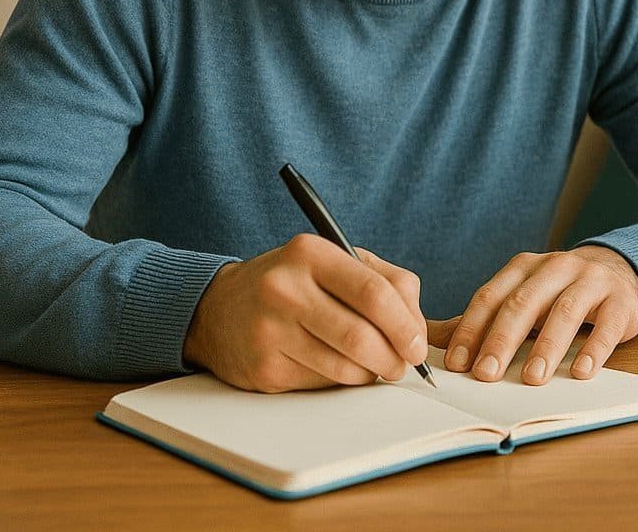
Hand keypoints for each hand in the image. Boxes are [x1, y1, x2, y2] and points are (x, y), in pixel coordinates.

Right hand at [182, 234, 428, 392]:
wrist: (219, 309)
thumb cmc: (294, 284)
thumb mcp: (334, 262)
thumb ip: (387, 282)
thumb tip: (418, 329)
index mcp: (311, 253)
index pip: (374, 292)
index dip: (405, 325)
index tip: (417, 344)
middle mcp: (285, 289)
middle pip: (360, 337)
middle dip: (393, 358)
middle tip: (401, 365)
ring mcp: (270, 330)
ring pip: (344, 368)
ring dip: (369, 374)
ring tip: (371, 366)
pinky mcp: (264, 368)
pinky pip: (321, 384)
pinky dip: (339, 382)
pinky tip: (333, 367)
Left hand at [428, 245, 637, 385]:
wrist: (622, 272)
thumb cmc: (560, 292)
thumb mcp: (523, 296)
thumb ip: (485, 317)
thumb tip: (434, 338)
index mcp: (524, 268)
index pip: (491, 297)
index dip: (471, 329)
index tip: (457, 363)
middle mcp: (555, 268)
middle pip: (523, 303)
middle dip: (502, 340)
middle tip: (487, 374)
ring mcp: (591, 281)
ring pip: (564, 311)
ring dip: (546, 347)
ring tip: (532, 378)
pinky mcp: (620, 301)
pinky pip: (606, 325)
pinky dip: (593, 349)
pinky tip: (580, 372)